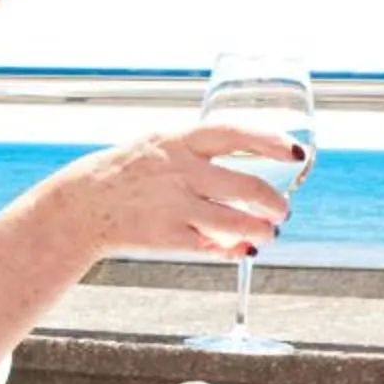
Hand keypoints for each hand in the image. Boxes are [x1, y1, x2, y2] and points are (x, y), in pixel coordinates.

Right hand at [47, 124, 303, 259]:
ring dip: (260, 230)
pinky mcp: (167, 236)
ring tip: (267, 234)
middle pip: (245, 186)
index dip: (270, 141)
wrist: (85, 203)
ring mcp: (173, 205)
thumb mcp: (161, 144)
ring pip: (234, 222)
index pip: (234, 134)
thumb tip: (250, 153)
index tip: (297, 152)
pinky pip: (212, 247)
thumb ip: (200, 149)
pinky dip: (232, 249)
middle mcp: (179, 171)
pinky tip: (242, 249)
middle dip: (273, 202)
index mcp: (179, 141)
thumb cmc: (132, 171)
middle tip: (282, 211)